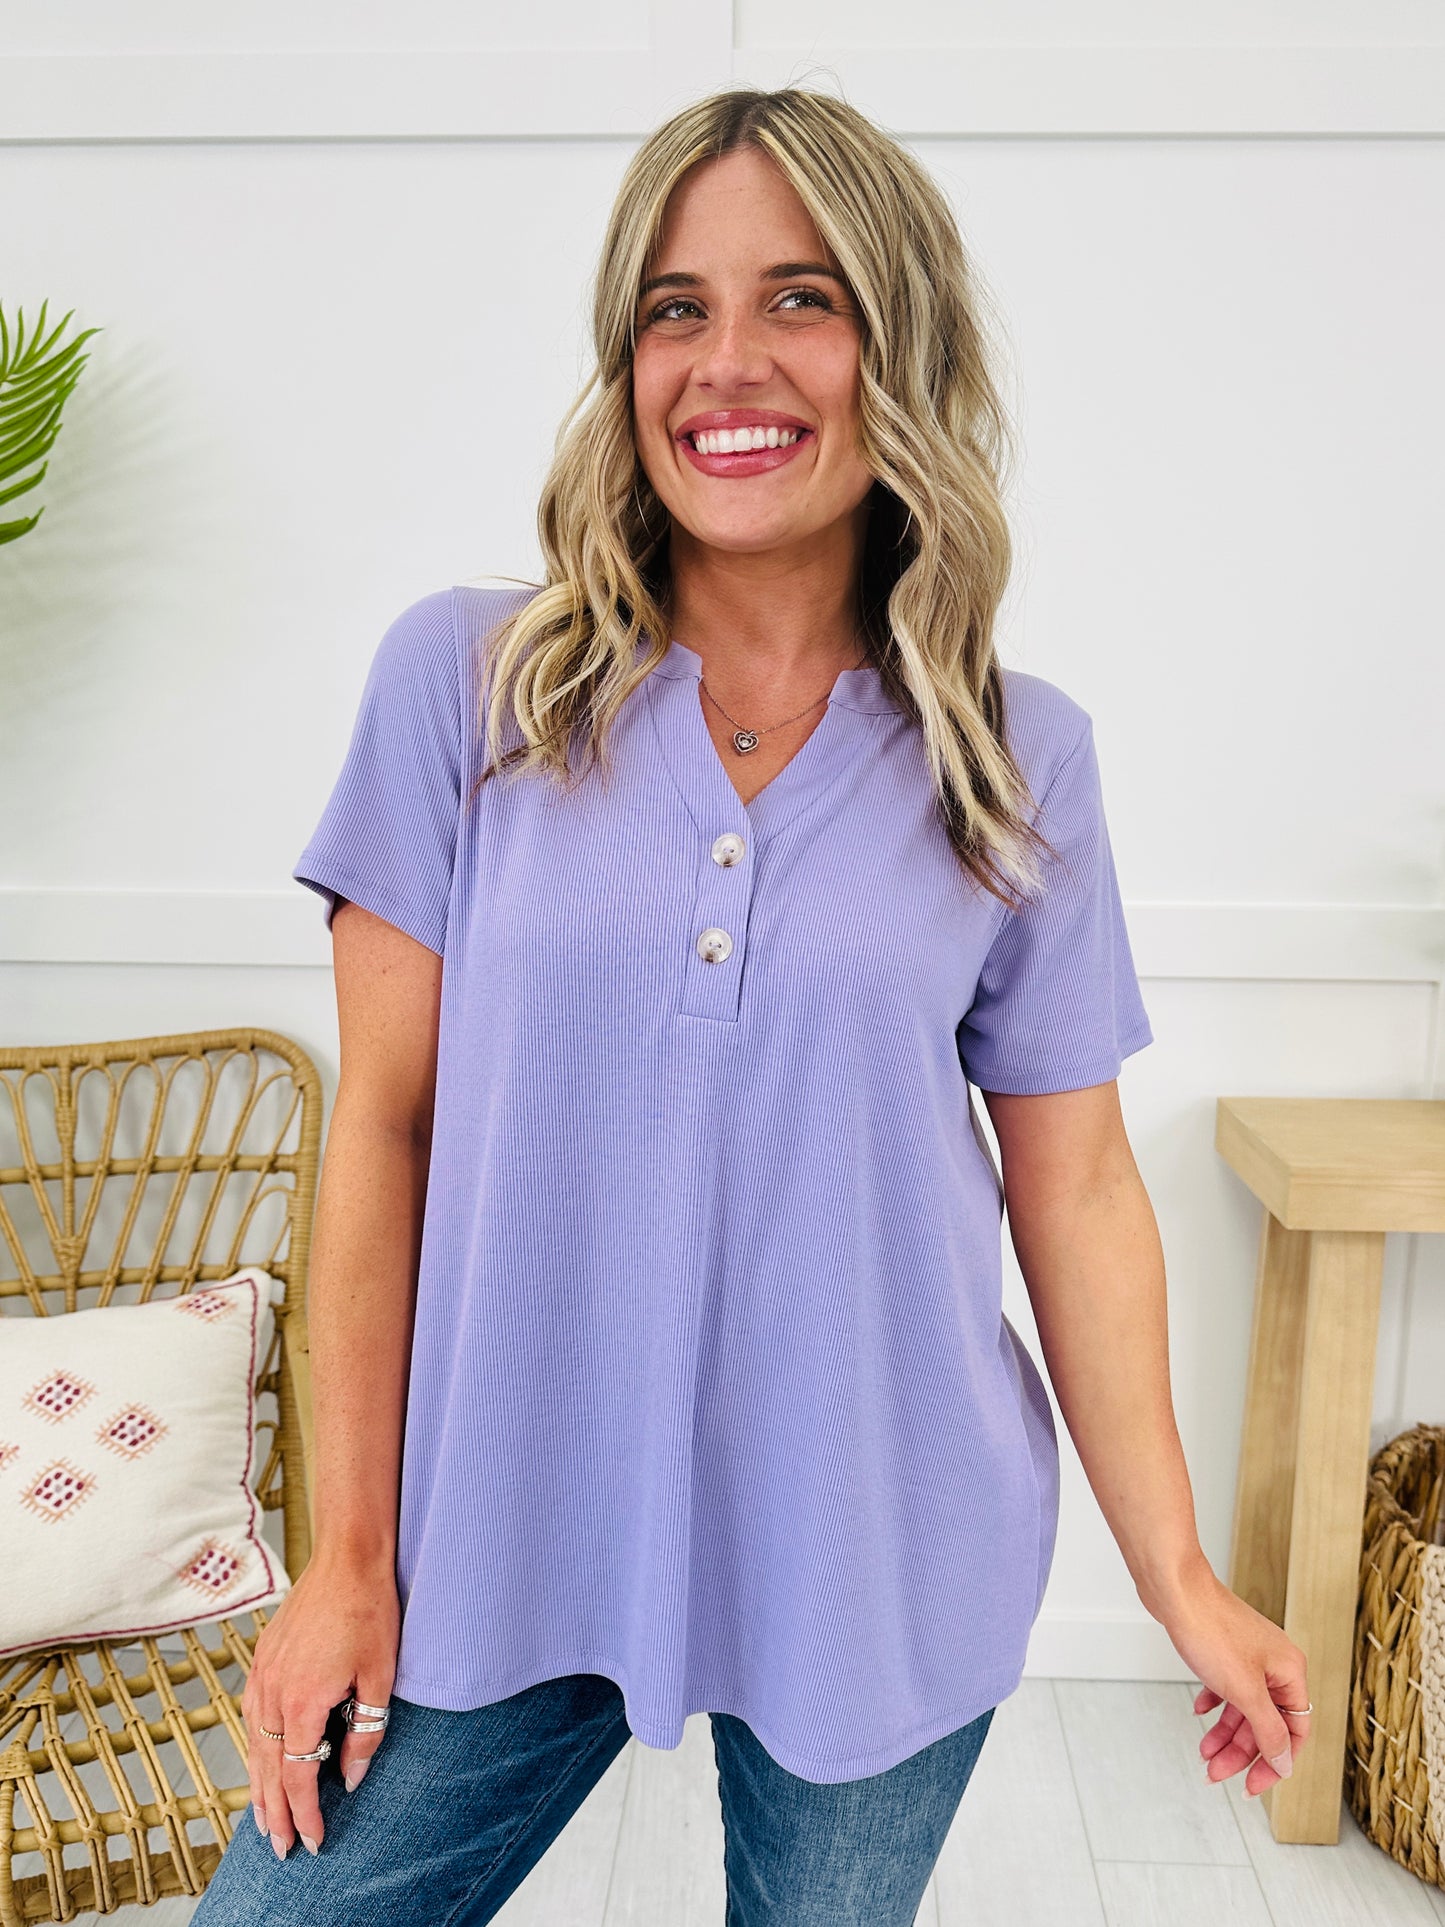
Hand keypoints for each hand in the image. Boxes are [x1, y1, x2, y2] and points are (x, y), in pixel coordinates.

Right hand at [241, 1551, 399, 1857]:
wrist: (347, 1556)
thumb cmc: (369, 1610)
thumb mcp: (379, 1677)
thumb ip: (366, 1732)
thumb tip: (351, 1777)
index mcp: (302, 1703)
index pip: (299, 1777)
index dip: (306, 1814)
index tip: (314, 1842)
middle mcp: (272, 1694)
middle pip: (269, 1770)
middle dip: (275, 1814)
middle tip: (282, 1849)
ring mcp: (262, 1675)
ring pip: (254, 1746)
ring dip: (259, 1787)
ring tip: (265, 1820)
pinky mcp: (263, 1659)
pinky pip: (252, 1717)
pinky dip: (255, 1749)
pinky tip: (262, 1761)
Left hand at [1153, 1562, 1310, 1796]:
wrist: (1174, 1588)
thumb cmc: (1210, 1630)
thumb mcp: (1244, 1691)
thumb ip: (1268, 1730)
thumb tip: (1286, 1763)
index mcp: (1290, 1672)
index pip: (1294, 1732)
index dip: (1274, 1763)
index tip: (1251, 1787)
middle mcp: (1275, 1664)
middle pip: (1265, 1723)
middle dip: (1241, 1752)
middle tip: (1215, 1774)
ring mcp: (1249, 1656)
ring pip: (1243, 1708)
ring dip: (1224, 1734)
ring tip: (1203, 1753)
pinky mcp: (1225, 1649)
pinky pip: (1227, 1688)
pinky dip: (1215, 1704)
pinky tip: (1198, 1712)